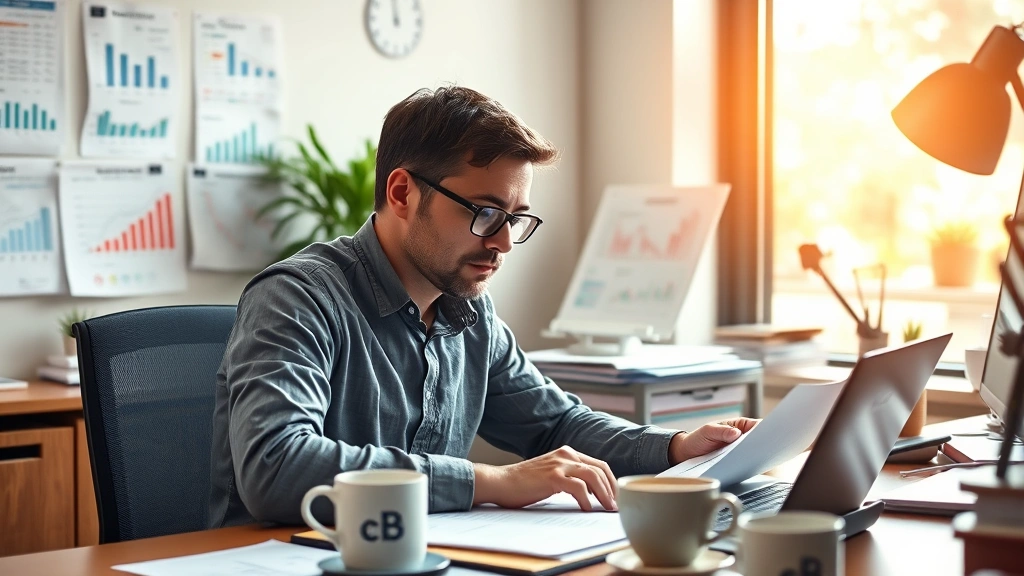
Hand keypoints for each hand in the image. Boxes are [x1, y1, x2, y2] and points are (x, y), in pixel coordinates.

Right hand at [473, 446, 617, 510]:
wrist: (500, 482)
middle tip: (615, 506)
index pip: (598, 465)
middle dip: (612, 489)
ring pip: (593, 476)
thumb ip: (569, 477)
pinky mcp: (553, 477)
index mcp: (567, 453)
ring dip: (604, 495)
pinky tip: (586, 509)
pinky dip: (587, 500)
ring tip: (607, 509)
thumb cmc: (524, 483)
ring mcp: (559, 464)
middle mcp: (566, 455)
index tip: (614, 498)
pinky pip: (579, 488)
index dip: (610, 482)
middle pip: (600, 469)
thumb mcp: (551, 475)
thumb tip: (591, 494)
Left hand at [668, 418, 759, 463]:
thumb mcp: (707, 432)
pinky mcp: (737, 463)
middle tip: (763, 451)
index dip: (765, 430)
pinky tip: (748, 469)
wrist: (686, 454)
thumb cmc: (697, 439)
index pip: (757, 426)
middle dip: (763, 445)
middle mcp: (743, 438)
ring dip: (756, 457)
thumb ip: (721, 432)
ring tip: (756, 461)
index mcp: (739, 426)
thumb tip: (736, 434)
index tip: (767, 436)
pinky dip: (748, 466)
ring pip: (754, 454)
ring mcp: (740, 452)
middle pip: (759, 441)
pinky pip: (746, 464)